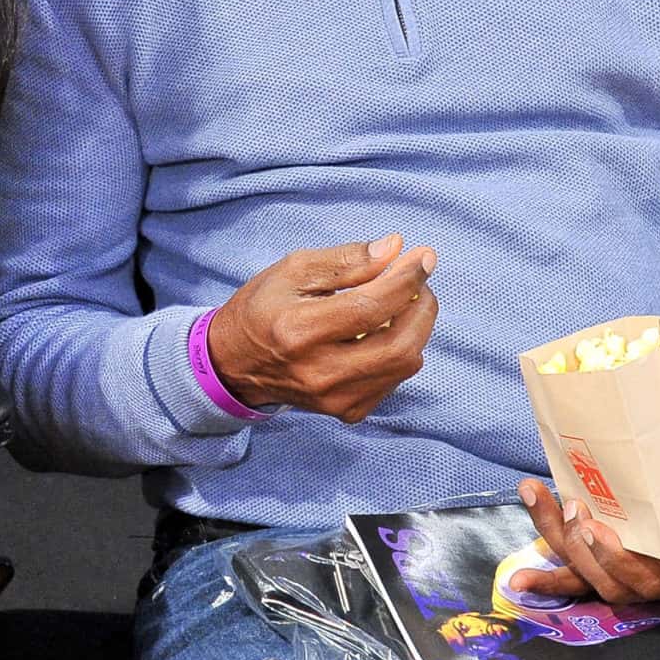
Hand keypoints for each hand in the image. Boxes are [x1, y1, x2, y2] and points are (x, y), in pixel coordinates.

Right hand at [206, 235, 438, 423]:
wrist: (236, 362)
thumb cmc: (263, 308)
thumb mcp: (293, 270)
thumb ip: (346, 260)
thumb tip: (395, 248)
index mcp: (299, 331)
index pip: (371, 307)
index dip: (406, 279)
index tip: (424, 257)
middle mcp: (319, 372)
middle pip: (399, 345)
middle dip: (422, 307)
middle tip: (418, 282)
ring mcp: (334, 398)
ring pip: (404, 364)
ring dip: (417, 328)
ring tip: (403, 303)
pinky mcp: (346, 411)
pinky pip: (394, 380)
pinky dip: (400, 350)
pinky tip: (384, 332)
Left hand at [508, 474, 659, 606]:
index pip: (652, 578)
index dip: (619, 560)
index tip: (596, 527)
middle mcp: (653, 584)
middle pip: (611, 581)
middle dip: (583, 549)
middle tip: (568, 509)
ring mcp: (623, 579)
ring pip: (585, 574)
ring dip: (556, 538)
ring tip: (538, 497)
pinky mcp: (599, 570)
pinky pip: (571, 581)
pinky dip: (546, 582)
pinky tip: (518, 582)